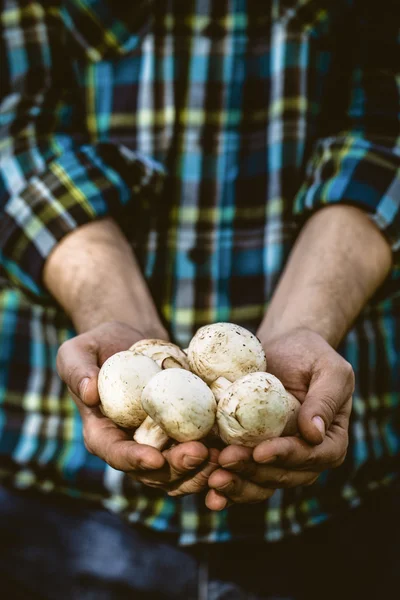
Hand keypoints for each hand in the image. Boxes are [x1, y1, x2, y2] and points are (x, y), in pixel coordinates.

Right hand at [57, 321, 218, 495]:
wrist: (131, 342)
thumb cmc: (99, 345)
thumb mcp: (77, 350)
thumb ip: (77, 369)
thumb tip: (89, 392)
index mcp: (102, 433)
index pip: (115, 455)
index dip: (134, 461)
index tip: (155, 459)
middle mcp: (131, 445)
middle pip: (154, 471)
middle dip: (177, 468)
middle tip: (200, 453)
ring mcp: (159, 443)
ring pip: (181, 472)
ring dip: (202, 469)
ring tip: (223, 456)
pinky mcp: (182, 433)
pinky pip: (200, 451)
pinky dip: (217, 454)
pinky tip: (234, 446)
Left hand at [206, 327, 353, 509]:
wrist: (282, 348)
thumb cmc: (310, 354)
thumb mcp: (329, 368)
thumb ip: (326, 398)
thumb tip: (315, 433)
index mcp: (330, 442)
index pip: (312, 457)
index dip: (286, 457)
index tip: (260, 452)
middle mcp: (305, 459)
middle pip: (282, 476)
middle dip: (253, 472)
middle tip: (225, 459)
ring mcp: (277, 461)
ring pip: (259, 484)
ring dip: (235, 484)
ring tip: (211, 477)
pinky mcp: (252, 456)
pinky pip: (240, 477)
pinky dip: (225, 485)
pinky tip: (206, 488)